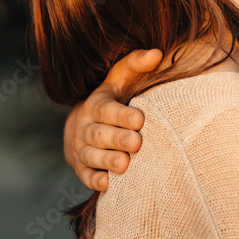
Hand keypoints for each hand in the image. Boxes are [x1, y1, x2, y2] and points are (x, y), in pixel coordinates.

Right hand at [63, 48, 162, 191]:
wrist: (83, 124)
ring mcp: (81, 149)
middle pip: (99, 134)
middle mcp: (85, 127)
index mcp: (96, 104)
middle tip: (137, 143)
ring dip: (107, 161)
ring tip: (125, 165)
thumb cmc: (114, 97)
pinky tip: (107, 184)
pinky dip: (95, 181)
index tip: (140, 120)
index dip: (121, 115)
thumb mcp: (121, 77)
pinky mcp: (82, 169)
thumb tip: (157, 54)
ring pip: (91, 156)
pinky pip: (86, 176)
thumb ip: (137, 63)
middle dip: (117, 139)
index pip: (106, 110)